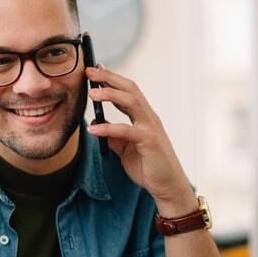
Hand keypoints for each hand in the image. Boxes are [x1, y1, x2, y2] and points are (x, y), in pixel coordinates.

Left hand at [85, 66, 195, 216]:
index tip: (95, 69)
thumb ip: (113, 135)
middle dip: (109, 78)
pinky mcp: (150, 141)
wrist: (167, 187)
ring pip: (131, 102)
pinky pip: (126, 130)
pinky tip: (93, 130)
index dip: (112, 78)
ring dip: (110, 94)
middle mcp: (149, 117)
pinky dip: (108, 129)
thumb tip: (96, 122)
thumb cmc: (149, 167)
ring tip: (91, 93)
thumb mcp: (125, 149)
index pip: (128, 91)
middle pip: (130, 89)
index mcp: (144, 117)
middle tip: (89, 71)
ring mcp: (151, 128)